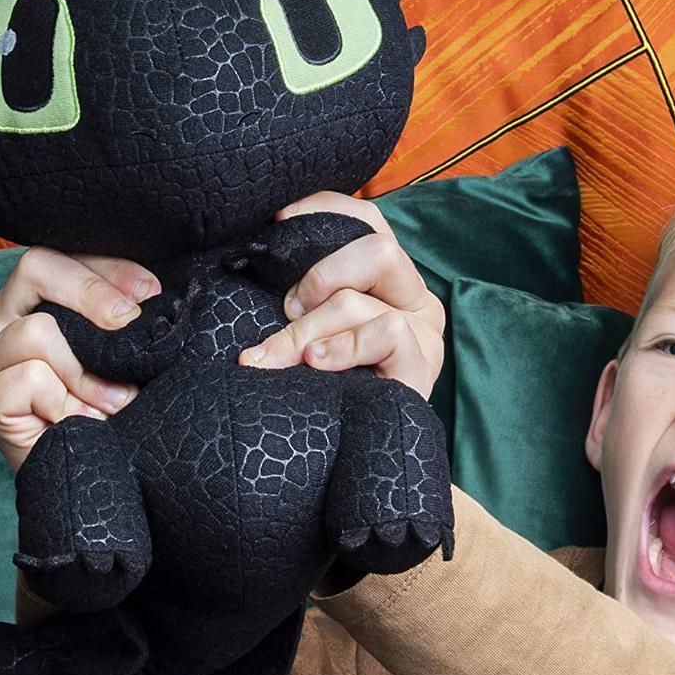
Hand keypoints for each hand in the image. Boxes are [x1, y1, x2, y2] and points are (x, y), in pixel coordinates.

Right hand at [0, 246, 161, 473]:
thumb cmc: (104, 413)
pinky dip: (66, 404)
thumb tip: (155, 294)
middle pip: (37, 266)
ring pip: (38, 331)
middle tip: (130, 327)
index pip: (62, 256)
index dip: (109, 267)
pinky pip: (32, 378)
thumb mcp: (119, 357)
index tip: (152, 292)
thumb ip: (123, 323)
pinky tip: (77, 424)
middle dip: (93, 293)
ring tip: (111, 405)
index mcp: (32, 300)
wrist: (83, 482)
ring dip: (87, 373)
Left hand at [237, 192, 445, 401]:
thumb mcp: (312, 334)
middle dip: (320, 275)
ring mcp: (424, 335)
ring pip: (366, 300)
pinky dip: (345, 345)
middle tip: (287, 310)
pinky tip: (318, 363)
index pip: (370, 222)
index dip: (328, 208)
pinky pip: (387, 333)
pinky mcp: (422, 369)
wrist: (356, 466)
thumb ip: (302, 302)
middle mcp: (414, 301)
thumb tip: (250, 270)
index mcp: (389, 285)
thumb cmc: (328, 391)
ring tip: (283, 358)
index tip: (278, 220)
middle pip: (378, 249)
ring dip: (312, 326)